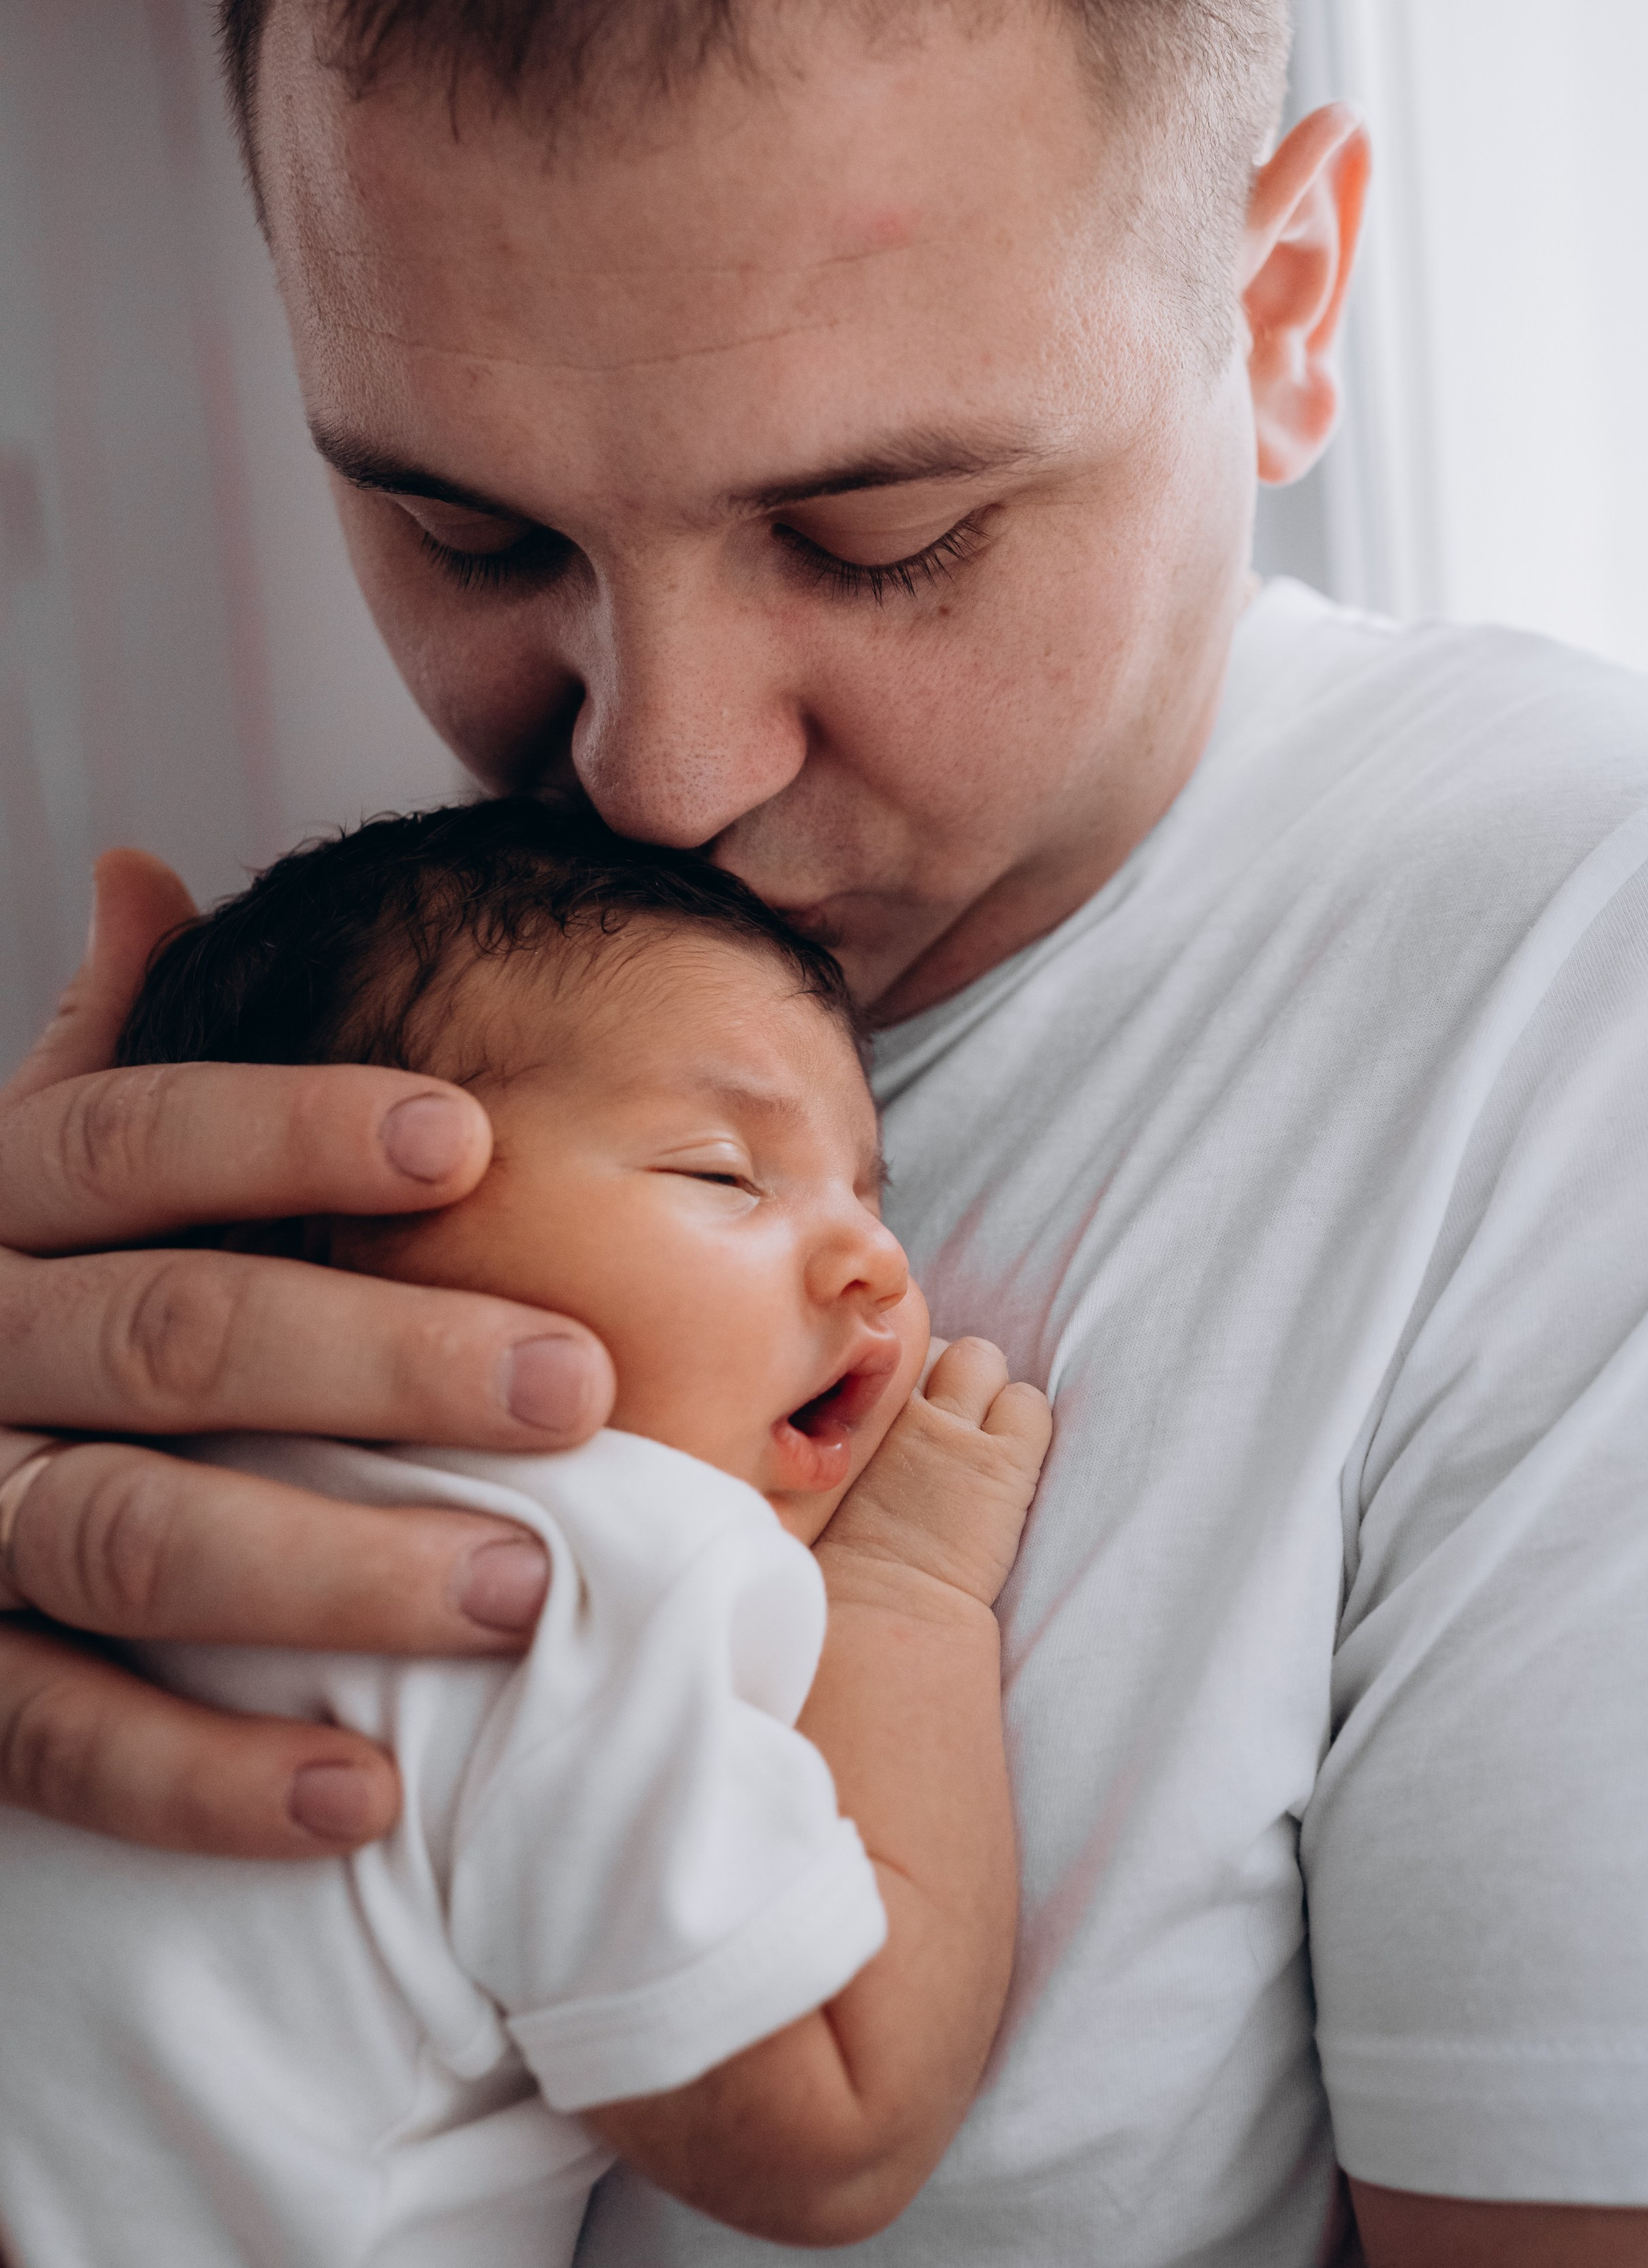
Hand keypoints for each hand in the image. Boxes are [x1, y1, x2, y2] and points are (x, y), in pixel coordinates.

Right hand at [0, 852, 614, 1857]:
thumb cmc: (5, 1309)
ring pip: (131, 1533)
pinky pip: (54, 1737)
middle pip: (171, 1335)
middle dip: (381, 1359)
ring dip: (331, 1566)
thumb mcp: (21, 1172)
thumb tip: (141, 874)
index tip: (467, 1137)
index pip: (135, 1135)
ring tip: (518, 1588)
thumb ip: (89, 1046)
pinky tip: (358, 1790)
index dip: (291, 1127)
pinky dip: (200, 1771)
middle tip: (575, 1388)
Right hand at [817, 1336, 1049, 1610]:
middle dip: (948, 1379)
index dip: (906, 1383)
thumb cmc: (844, 1569)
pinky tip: (1014, 1465)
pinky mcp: (1002, 1463)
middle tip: (950, 1432)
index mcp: (851, 1415)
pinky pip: (1030, 1405)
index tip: (909, 1420)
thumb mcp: (824, 1483)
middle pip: (935, 1346)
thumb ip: (839, 1440)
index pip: (887, 1351)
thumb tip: (853, 1425)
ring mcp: (952, 1433)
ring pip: (983, 1358)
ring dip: (989, 1394)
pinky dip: (1028, 1425)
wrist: (883, 1617)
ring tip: (983, 1446)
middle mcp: (901, 1410)